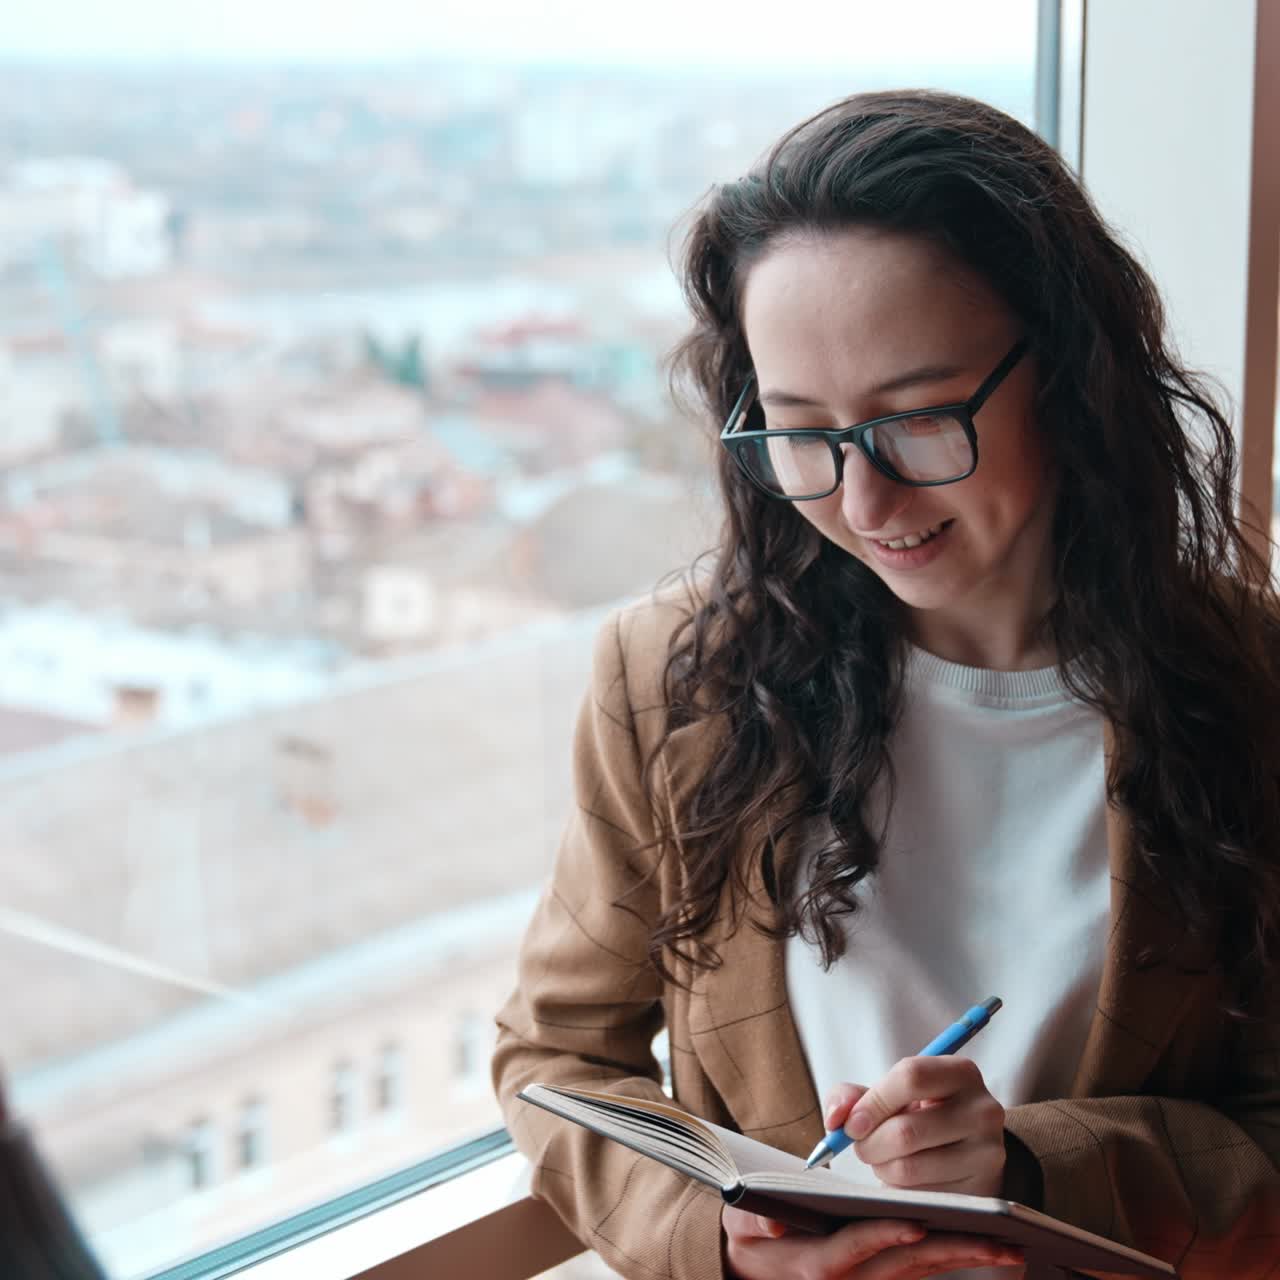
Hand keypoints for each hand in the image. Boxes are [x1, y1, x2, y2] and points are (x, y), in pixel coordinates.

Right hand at [723, 1206, 1023, 1278]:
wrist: (752, 1265)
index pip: (852, 1251)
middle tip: (995, 1241)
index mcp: (814, 1263)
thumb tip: (770, 1219)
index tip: (914, 1224)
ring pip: (920, 1270)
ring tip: (1006, 1245)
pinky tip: (984, 1246)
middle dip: (948, 1251)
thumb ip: (752, 1219)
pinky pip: (921, 1271)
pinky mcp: (881, 1278)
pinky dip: (952, 1259)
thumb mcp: (741, 1223)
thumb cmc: (748, 1234)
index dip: (882, 1236)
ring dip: (961, 1257)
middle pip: (903, 1266)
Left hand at [827, 1057, 1006, 1197]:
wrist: (964, 1150)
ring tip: (884, 1160)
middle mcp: (983, 1109)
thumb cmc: (917, 1114)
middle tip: (861, 1147)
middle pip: (907, 1130)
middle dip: (869, 1144)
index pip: (911, 1077)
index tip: (851, 1124)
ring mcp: (987, 1152)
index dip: (873, 1102)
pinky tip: (905, 1179)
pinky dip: (900, 1190)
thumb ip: (852, 1097)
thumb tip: (835, 1119)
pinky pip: (922, 1196)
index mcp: (961, 1072)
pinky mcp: (982, 1190)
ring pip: (910, 1167)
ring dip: (882, 1168)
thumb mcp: (890, 1095)